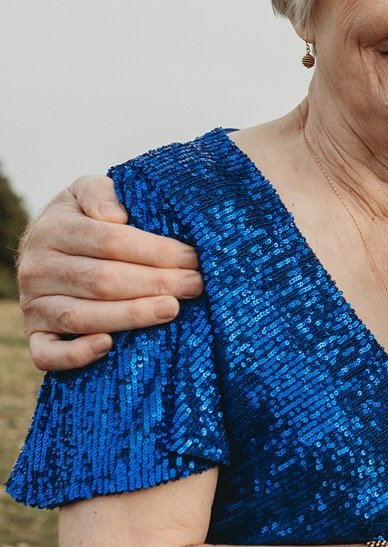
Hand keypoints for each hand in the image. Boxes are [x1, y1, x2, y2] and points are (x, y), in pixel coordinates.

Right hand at [18, 177, 203, 371]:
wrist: (44, 249)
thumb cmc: (82, 220)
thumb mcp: (86, 192)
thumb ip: (100, 193)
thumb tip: (115, 215)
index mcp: (53, 230)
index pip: (110, 242)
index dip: (155, 251)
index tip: (192, 258)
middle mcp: (38, 268)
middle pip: (102, 280)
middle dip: (156, 283)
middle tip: (195, 285)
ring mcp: (34, 305)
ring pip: (82, 317)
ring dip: (131, 316)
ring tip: (172, 309)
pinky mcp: (36, 336)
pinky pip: (48, 354)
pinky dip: (76, 355)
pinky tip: (109, 347)